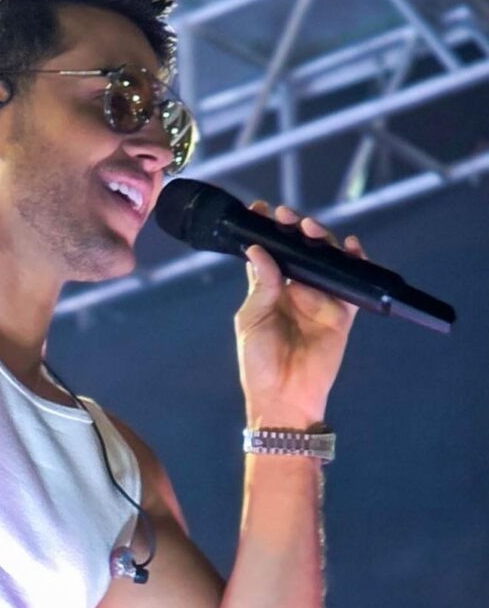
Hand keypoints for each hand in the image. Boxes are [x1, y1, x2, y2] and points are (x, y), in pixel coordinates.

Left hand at [235, 200, 361, 428]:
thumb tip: (258, 249)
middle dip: (295, 228)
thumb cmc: (260, 363)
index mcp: (269, 291)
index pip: (269, 253)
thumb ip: (261, 285)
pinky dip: (356, 262)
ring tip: (311, 228)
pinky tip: (352, 247)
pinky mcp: (341, 312)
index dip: (266, 231)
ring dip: (322, 239)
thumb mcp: (252, 319)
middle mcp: (295, 291)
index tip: (261, 210)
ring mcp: (320, 299)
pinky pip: (353, 283)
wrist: (284, 397)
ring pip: (326, 260)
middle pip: (300, 250)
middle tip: (287, 216)